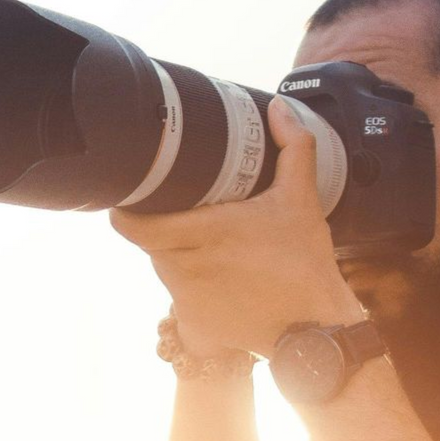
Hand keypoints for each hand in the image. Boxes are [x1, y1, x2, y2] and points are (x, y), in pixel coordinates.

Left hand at [111, 97, 363, 357]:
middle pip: (149, 241)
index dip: (124, 211)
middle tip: (188, 215)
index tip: (133, 197)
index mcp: (203, 232)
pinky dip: (193, 288)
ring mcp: (187, 299)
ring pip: (165, 268)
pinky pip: (179, 299)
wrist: (314, 330)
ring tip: (210, 247)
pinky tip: (222, 282)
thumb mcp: (302, 201)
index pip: (131, 225)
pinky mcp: (195, 324)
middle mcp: (186, 267)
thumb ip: (293, 150)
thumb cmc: (305, 265)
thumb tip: (280, 110)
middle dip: (163, 227)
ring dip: (178, 256)